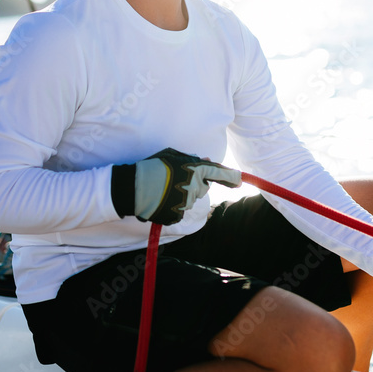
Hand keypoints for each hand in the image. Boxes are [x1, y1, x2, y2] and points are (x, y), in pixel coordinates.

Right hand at [111, 148, 241, 224]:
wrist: (132, 187)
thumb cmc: (151, 166)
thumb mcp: (171, 154)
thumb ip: (191, 158)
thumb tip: (207, 161)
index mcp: (195, 170)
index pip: (219, 173)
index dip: (231, 177)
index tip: (239, 180)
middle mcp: (194, 188)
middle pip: (202, 188)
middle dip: (194, 184)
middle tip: (175, 179)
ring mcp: (186, 204)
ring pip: (190, 200)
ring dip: (182, 195)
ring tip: (163, 189)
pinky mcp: (176, 216)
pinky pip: (180, 211)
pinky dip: (172, 207)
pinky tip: (160, 200)